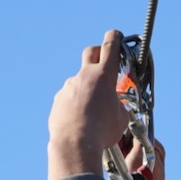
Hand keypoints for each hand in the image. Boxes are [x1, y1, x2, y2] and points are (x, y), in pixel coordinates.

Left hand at [47, 30, 129, 179]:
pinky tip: (80, 122)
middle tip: (104, 63)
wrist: (75, 143)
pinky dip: (76, 106)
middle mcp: (84, 77)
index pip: (110, 46)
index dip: (114, 38)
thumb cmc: (102, 131)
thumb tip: (112, 105)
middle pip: (90, 52)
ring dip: (88, 91)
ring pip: (81, 82)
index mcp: (104, 76)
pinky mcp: (59, 100)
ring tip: (94, 114)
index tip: (115, 35)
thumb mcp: (121, 118)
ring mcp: (68, 87)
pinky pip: (70, 99)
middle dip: (98, 54)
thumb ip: (118, 105)